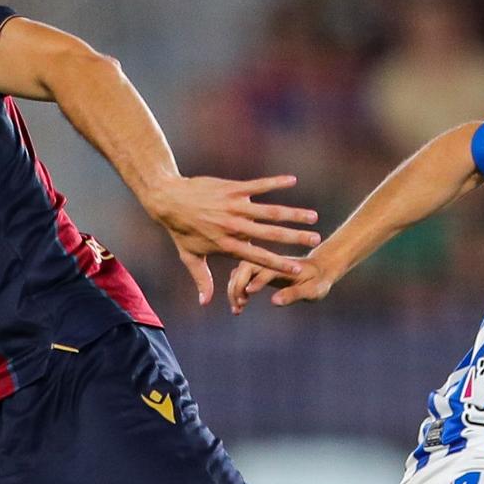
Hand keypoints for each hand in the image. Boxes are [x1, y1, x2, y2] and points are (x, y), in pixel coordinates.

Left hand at [143, 174, 318, 305]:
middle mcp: (234, 226)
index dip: (278, 264)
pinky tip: (293, 180)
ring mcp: (234, 206)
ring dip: (293, 213)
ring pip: (269, 210)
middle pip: (271, 234)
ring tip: (313, 216)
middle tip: (315, 240)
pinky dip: (275, 182)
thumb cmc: (180, 230)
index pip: (258, 257)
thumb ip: (202, 280)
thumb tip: (206, 303)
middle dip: (295, 238)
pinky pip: (258, 185)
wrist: (168, 199)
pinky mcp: (233, 189)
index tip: (297, 269)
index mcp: (228, 245)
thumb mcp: (190, 257)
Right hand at [227, 256, 335, 313]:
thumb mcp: (312, 290)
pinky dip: (237, 290)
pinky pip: (242, 278)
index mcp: (284, 265)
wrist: (320, 270)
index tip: (247, 295)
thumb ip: (294, 294)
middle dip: (238, 286)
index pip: (266, 269)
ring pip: (240, 273)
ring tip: (237, 310)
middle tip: (238, 306)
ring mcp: (264, 266)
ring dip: (234, 289)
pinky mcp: (261, 272)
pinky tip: (239, 305)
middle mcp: (271, 262)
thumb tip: (275, 301)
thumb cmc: (319, 281)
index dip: (255, 281)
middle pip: (245, 267)